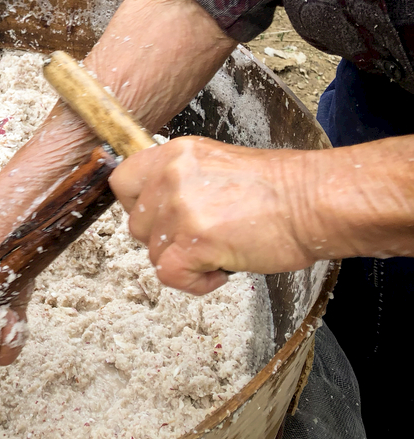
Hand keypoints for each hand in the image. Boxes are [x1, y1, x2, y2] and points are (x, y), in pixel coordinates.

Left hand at [109, 137, 316, 293]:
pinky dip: (194, 283)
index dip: (136, 206)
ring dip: (185, 261)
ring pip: (153, 252)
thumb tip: (161, 209)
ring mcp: (180, 207)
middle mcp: (171, 176)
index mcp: (175, 154)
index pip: (122, 181)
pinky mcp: (194, 240)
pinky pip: (169, 274)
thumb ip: (182, 182)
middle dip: (164, 240)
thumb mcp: (217, 166)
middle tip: (201, 239)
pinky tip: (220, 271)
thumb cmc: (280, 189)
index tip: (159, 219)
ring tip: (221, 251)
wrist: (315, 201)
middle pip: (135, 224)